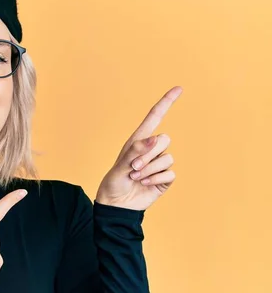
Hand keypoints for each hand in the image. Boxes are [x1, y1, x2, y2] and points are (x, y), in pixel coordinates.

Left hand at [95, 86, 182, 210]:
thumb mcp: (120, 165)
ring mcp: (160, 163)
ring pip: (167, 158)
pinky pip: (170, 173)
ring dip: (150, 169)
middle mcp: (151, 149)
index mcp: (139, 140)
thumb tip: (155, 139)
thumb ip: (136, 151)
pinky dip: (156, 179)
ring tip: (136, 177)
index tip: (178, 88)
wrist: (117, 204)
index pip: (155, 117)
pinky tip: (145, 184)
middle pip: (165, 139)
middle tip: (134, 167)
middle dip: (149, 154)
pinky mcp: (165, 178)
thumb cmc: (114, 182)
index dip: (166, 102)